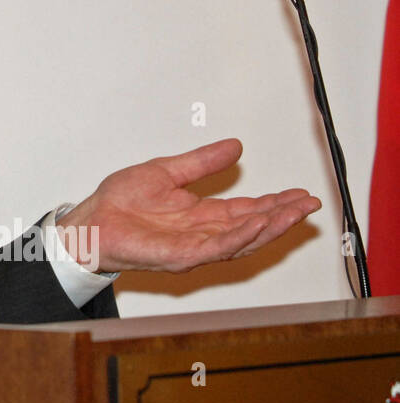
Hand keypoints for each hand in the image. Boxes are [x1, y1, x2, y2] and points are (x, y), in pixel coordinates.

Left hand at [55, 138, 320, 273]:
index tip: (300, 194)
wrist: (91, 220)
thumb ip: (201, 162)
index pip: (248, 210)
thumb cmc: (120, 201)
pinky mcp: (181, 255)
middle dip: (284, 216)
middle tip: (310, 203)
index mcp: (201, 214)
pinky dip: (239, 237)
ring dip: (270, 227)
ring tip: (294, 213)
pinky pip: (216, 248)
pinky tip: (257, 225)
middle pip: (253, 226)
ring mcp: (194, 247)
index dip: (275, 203)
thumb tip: (234, 146)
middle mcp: (203, 233)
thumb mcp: (167, 171)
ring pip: (242, 240)